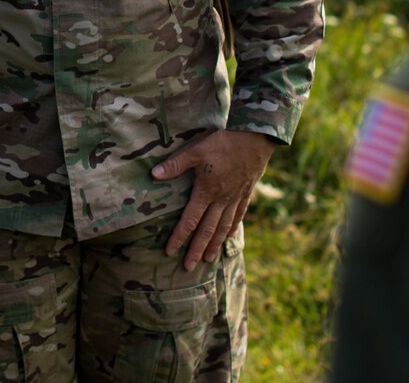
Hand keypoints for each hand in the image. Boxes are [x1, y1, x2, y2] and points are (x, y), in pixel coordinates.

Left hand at [151, 129, 277, 268]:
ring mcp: (235, 198)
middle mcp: (221, 200)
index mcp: (206, 192)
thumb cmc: (223, 143)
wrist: (254, 140)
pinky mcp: (245, 193)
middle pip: (207, 230)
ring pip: (223, 227)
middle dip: (197, 249)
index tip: (170, 252)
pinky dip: (232, 228)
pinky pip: (238, 215)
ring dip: (214, 244)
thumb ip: (175, 165)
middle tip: (189, 267)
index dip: (179, 237)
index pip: (189, 221)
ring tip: (209, 260)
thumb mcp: (195, 150)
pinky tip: (229, 236)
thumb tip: (154, 175)